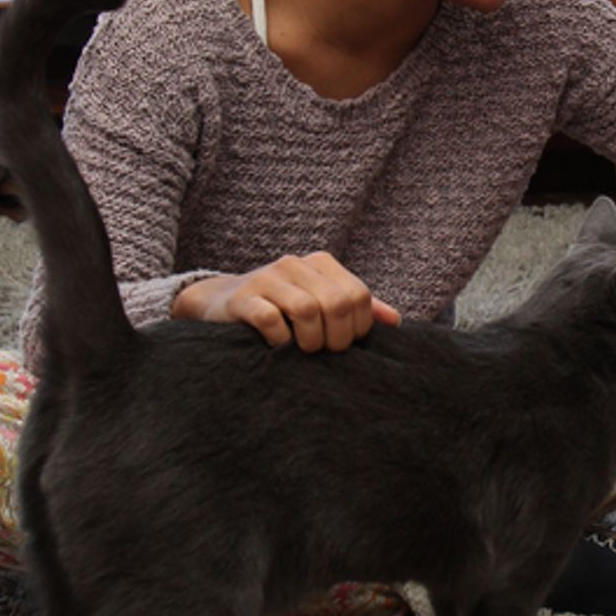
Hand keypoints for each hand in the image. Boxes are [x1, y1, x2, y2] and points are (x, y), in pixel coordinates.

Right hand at [172, 252, 401, 351]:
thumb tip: (395, 321)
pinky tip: (278, 346)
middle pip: (336, 303)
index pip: (359, 295)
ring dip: (311, 340)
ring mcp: (267, 278)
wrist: (221, 303)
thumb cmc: (281, 307)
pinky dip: (280, 340)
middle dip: (337, 337)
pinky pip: (271, 320)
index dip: (359, 327)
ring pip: (307, 310)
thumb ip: (356, 308)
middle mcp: (295, 264)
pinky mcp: (243, 299)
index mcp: (321, 263)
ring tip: (304, 350)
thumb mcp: (320, 300)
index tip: (346, 344)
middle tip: (326, 352)